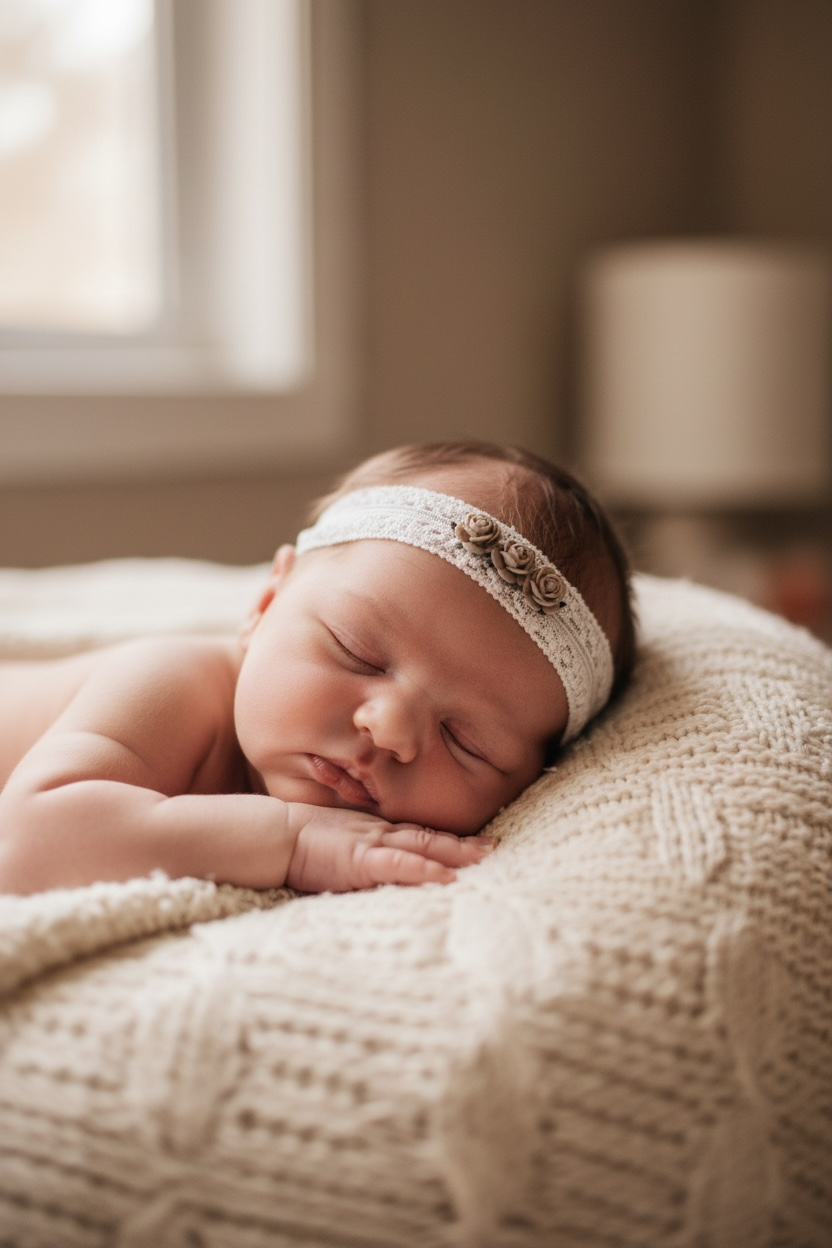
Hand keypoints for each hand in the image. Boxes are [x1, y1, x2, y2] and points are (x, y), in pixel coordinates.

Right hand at [284, 802, 491, 893]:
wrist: (273, 834)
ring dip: (455, 852)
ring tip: (485, 858)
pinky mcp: (361, 860)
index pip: (417, 835)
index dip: (446, 839)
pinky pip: (398, 865)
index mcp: (373, 833)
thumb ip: (356, 853)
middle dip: (463, 844)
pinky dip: (424, 869)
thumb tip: (366, 869)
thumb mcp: (334, 844)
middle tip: (495, 847)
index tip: (474, 844)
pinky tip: (446, 876)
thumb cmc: (297, 841)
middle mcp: (380, 835)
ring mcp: (373, 845)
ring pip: (423, 846)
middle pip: (429, 837)